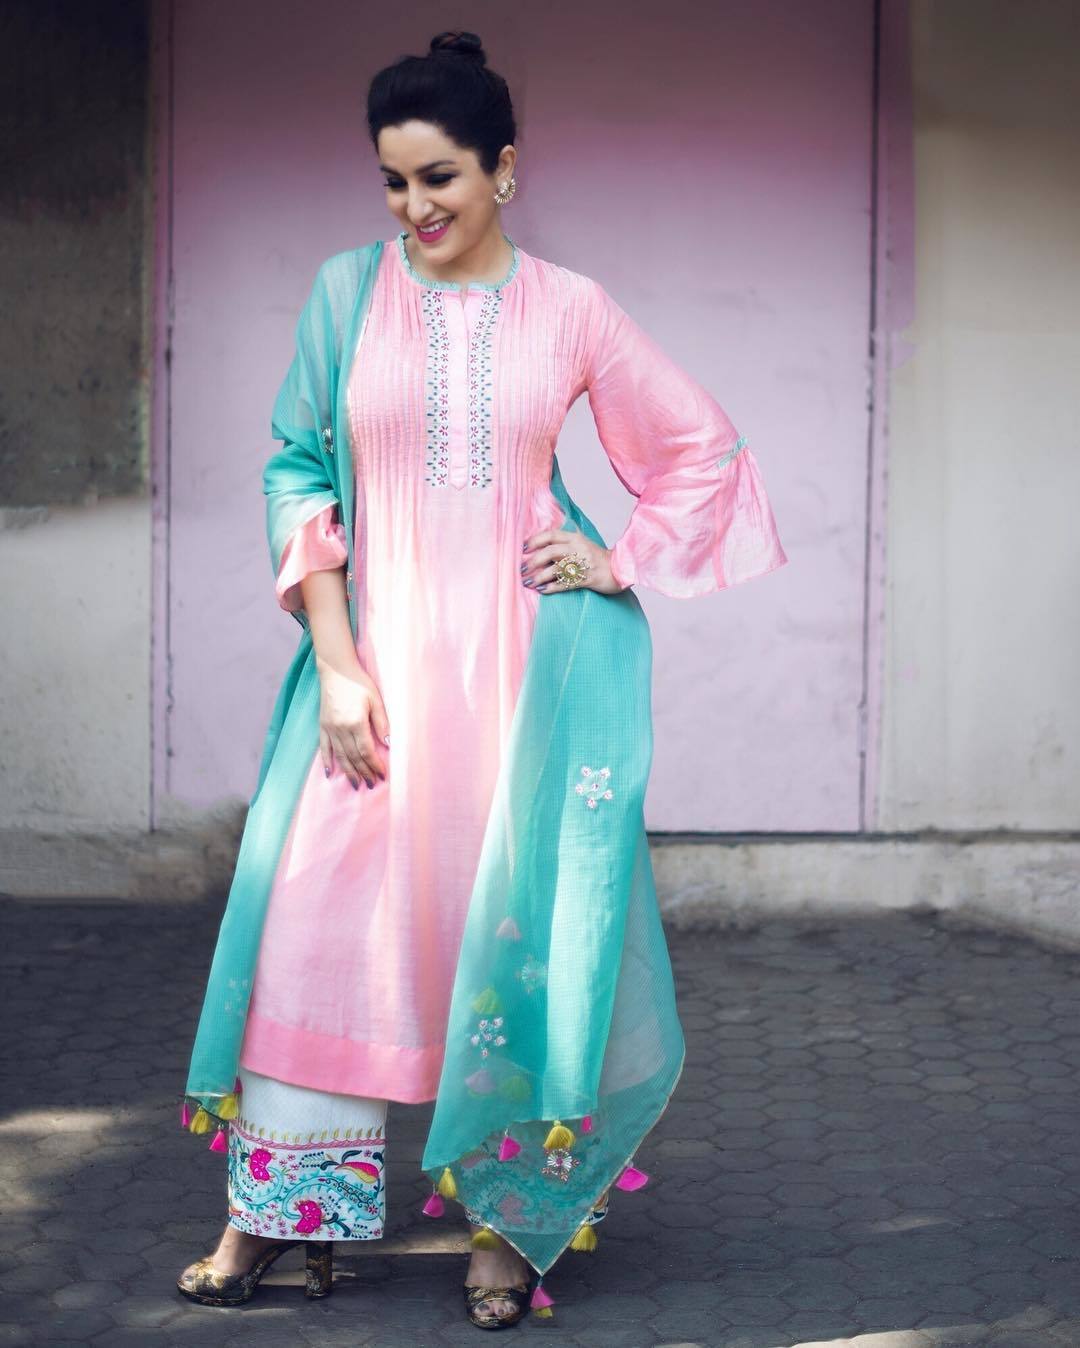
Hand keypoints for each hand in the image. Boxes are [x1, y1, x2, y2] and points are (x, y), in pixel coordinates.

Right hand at [317, 660, 389, 789]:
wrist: (336, 670)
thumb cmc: (359, 682)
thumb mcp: (375, 699)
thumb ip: (381, 722)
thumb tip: (388, 744)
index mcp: (356, 722)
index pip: (367, 750)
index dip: (374, 764)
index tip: (382, 774)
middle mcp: (341, 728)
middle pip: (353, 757)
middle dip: (363, 773)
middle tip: (372, 785)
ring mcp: (329, 728)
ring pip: (340, 756)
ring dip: (348, 772)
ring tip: (356, 785)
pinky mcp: (322, 725)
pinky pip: (324, 748)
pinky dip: (327, 761)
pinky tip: (330, 773)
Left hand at [520, 529, 626, 595]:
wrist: (619, 569)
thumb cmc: (597, 558)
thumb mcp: (582, 543)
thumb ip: (565, 542)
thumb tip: (542, 546)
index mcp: (575, 538)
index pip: (551, 535)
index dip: (535, 540)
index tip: (523, 549)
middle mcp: (578, 548)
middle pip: (550, 551)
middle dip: (533, 561)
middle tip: (522, 569)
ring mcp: (583, 564)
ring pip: (556, 568)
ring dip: (539, 576)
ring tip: (529, 582)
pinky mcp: (587, 579)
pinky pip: (565, 583)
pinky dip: (552, 587)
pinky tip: (543, 591)